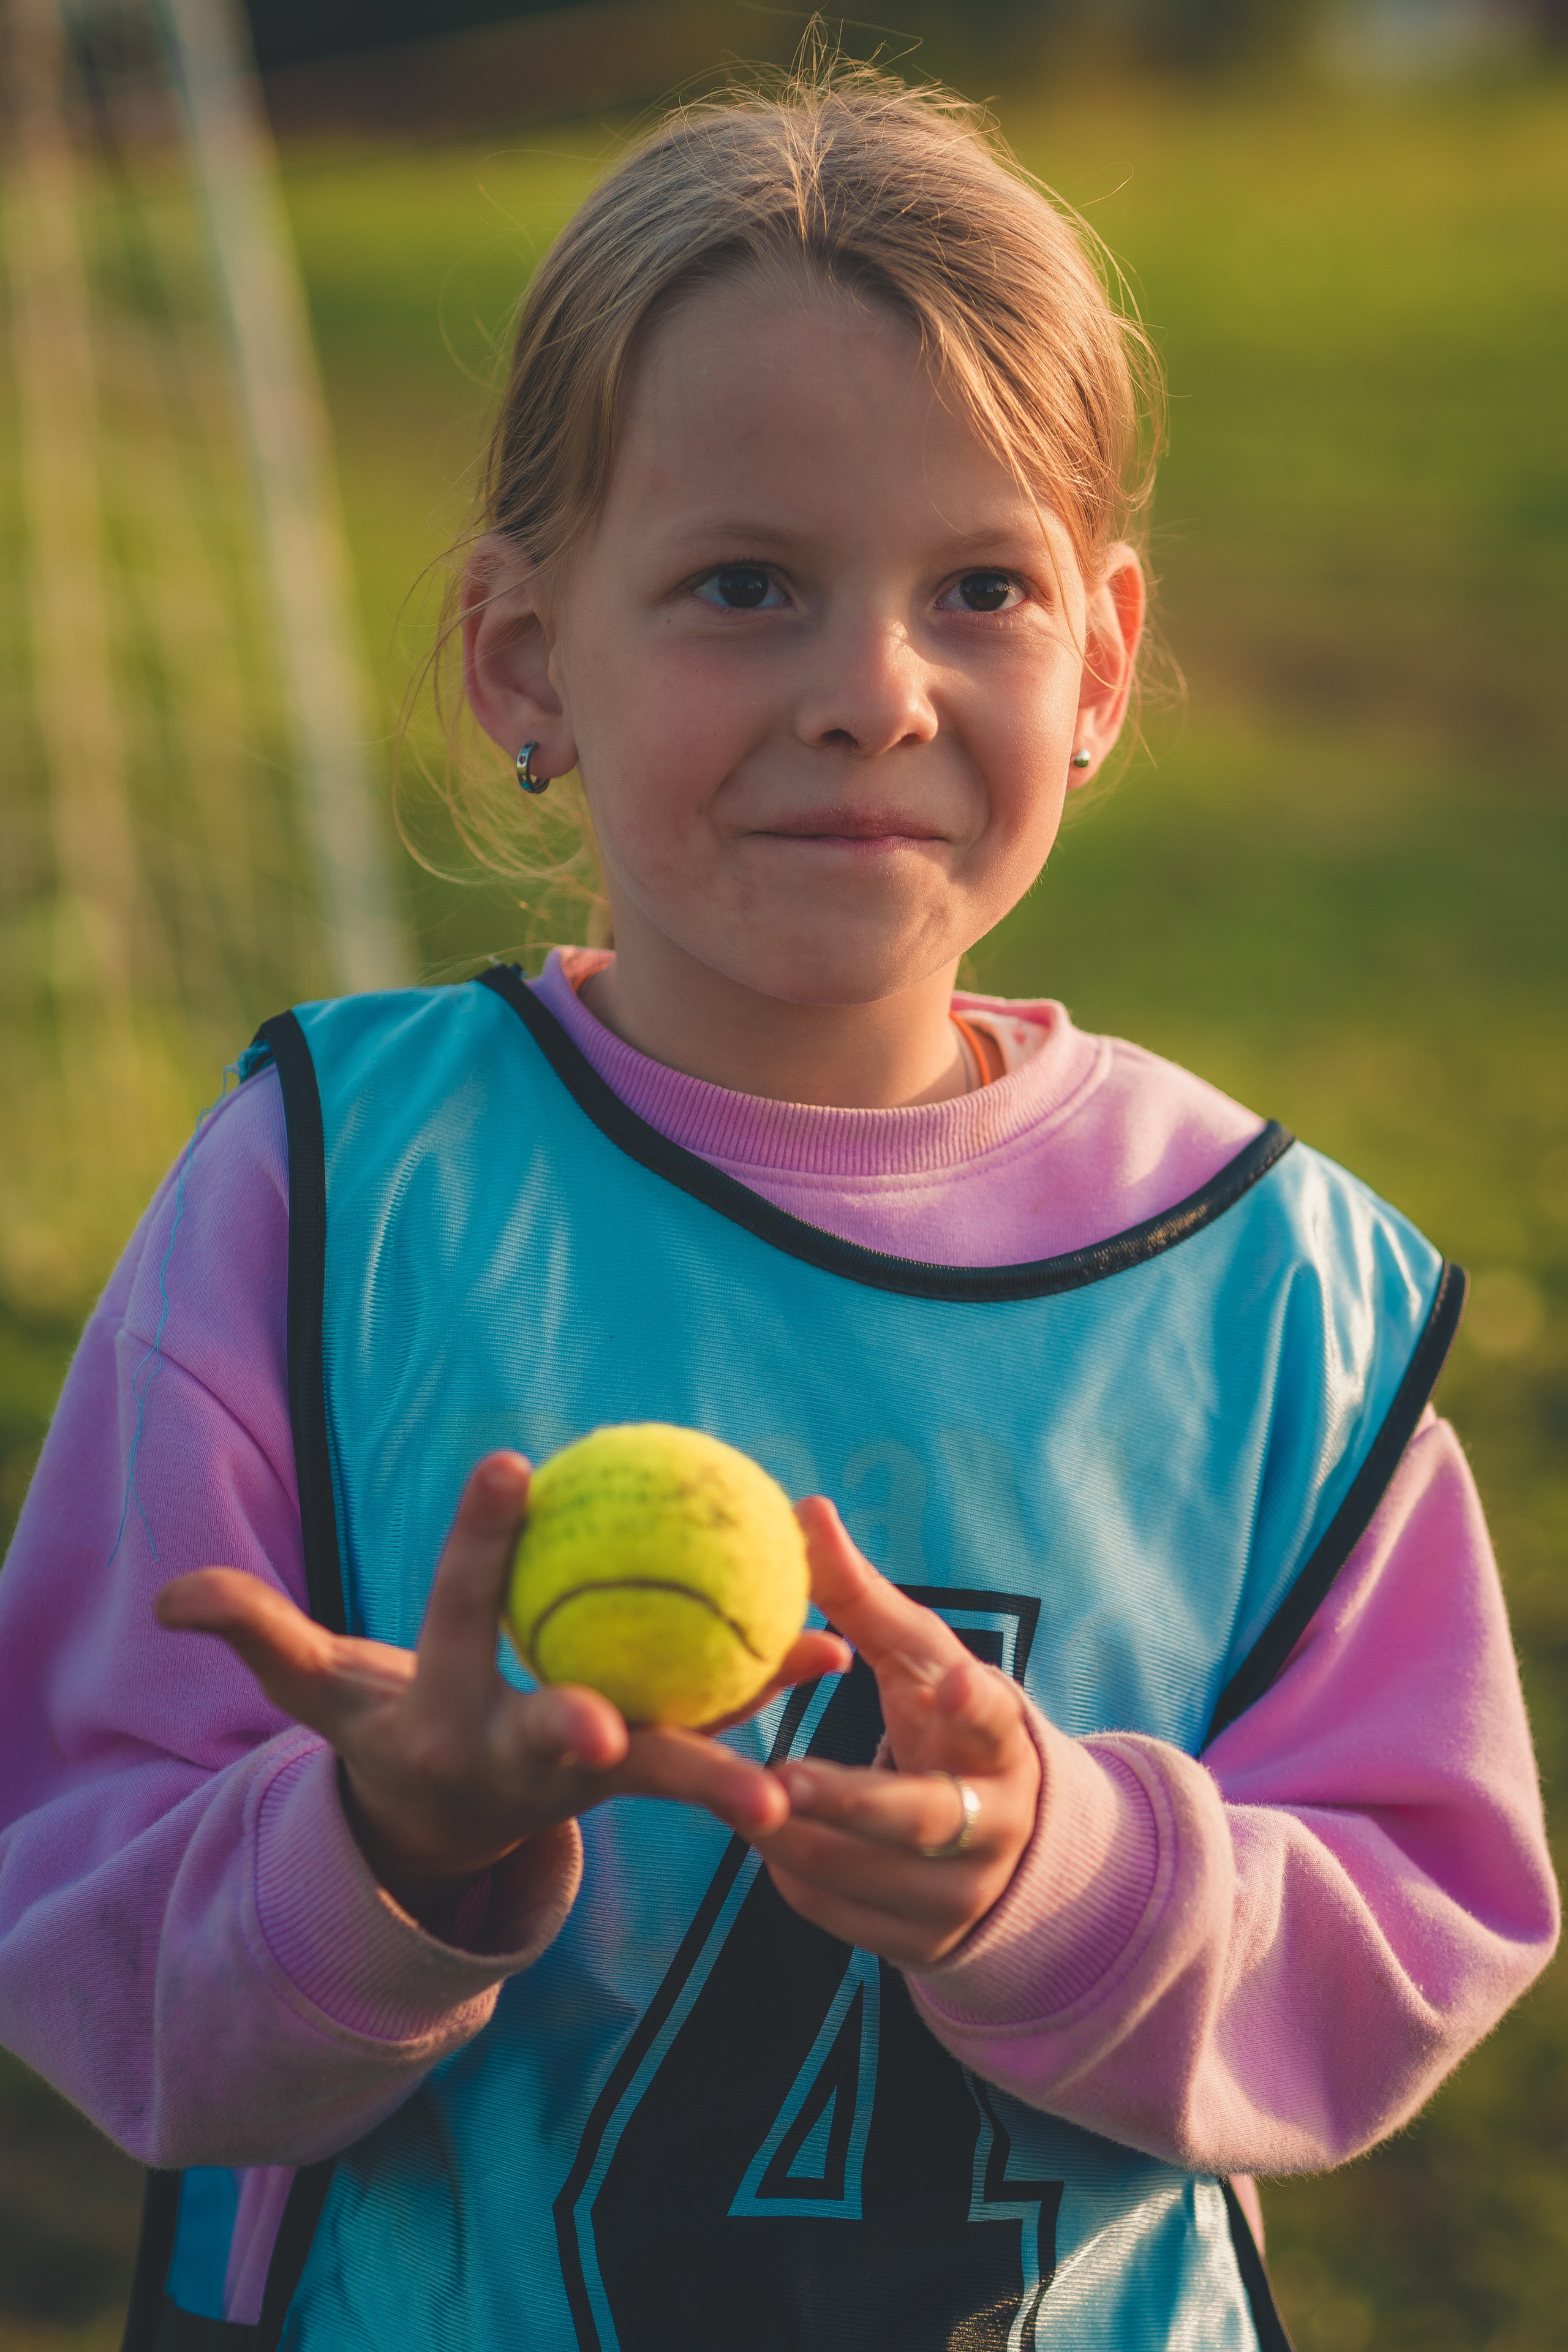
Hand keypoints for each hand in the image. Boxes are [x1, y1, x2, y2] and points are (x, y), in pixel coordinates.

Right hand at [155, 1453, 848, 1920]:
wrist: (453, 1823)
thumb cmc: (384, 1731)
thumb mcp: (320, 1693)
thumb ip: (258, 1635)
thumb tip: (172, 1596)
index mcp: (446, 1721)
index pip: (460, 1618)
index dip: (477, 1545)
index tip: (509, 1465)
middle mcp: (529, 1759)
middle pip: (569, 1741)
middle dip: (596, 1740)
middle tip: (623, 1728)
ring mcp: (600, 1776)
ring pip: (672, 1750)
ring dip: (743, 1721)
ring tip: (816, 1666)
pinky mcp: (652, 1767)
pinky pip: (717, 1723)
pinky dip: (770, 1687)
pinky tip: (830, 1644)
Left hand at [757, 1498, 1041, 1967]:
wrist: (1005, 1844)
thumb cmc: (944, 1721)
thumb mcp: (918, 1661)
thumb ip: (862, 1596)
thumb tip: (806, 1507)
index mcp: (1003, 1743)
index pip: (998, 1722)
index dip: (977, 1706)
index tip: (954, 1683)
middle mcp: (995, 1824)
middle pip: (923, 1819)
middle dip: (851, 1799)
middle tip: (781, 1775)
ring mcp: (962, 1895)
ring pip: (867, 1874)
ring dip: (793, 1836)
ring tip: (735, 1795)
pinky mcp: (922, 1944)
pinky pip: (839, 1915)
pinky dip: (793, 1875)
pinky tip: (760, 1836)